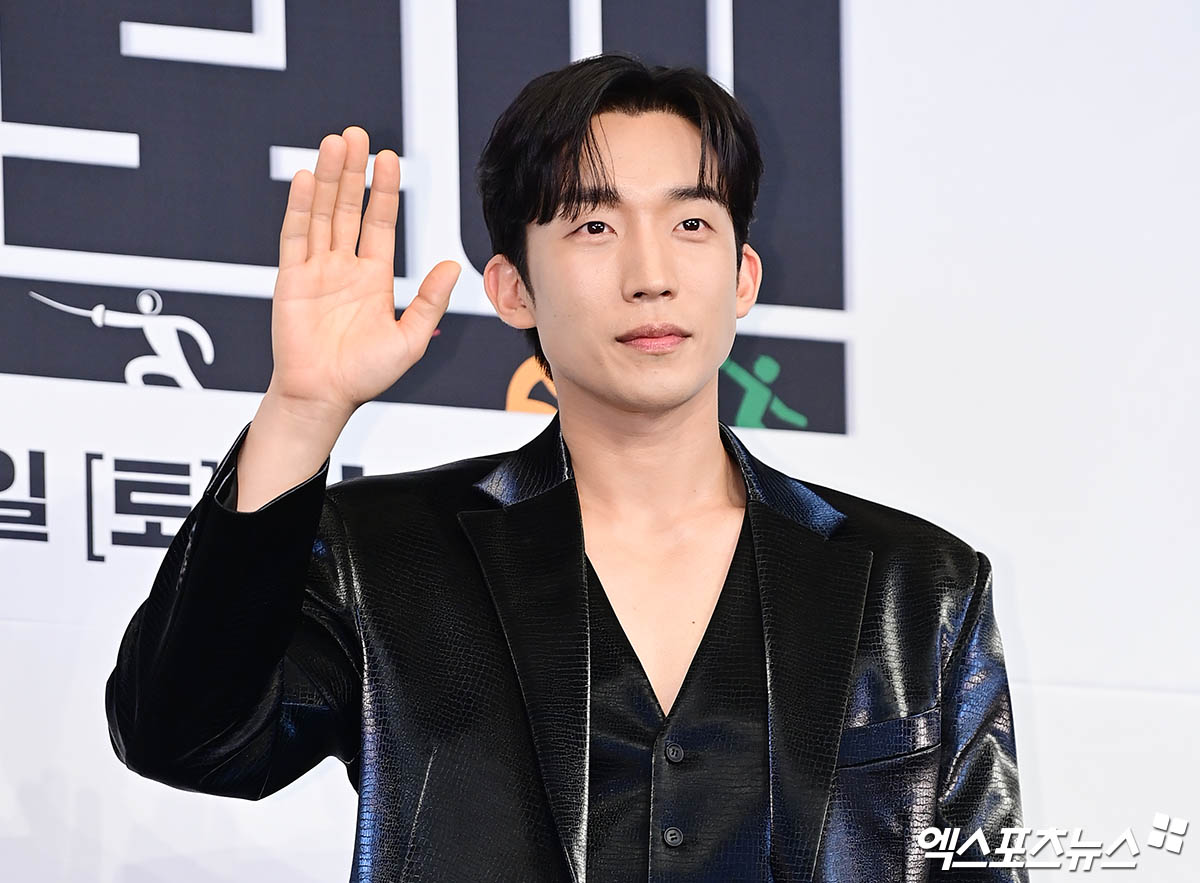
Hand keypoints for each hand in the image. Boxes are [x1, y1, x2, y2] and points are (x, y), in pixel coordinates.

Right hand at [266, 125, 459, 421]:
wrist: (324, 398)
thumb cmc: (366, 375)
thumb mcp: (410, 338)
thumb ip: (429, 300)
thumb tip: (451, 265)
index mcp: (373, 277)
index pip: (379, 223)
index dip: (384, 191)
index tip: (389, 159)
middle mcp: (344, 267)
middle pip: (348, 208)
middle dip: (353, 172)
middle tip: (357, 134)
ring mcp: (316, 270)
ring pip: (322, 214)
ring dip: (329, 179)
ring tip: (334, 143)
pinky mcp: (291, 280)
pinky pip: (296, 237)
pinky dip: (301, 207)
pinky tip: (308, 178)